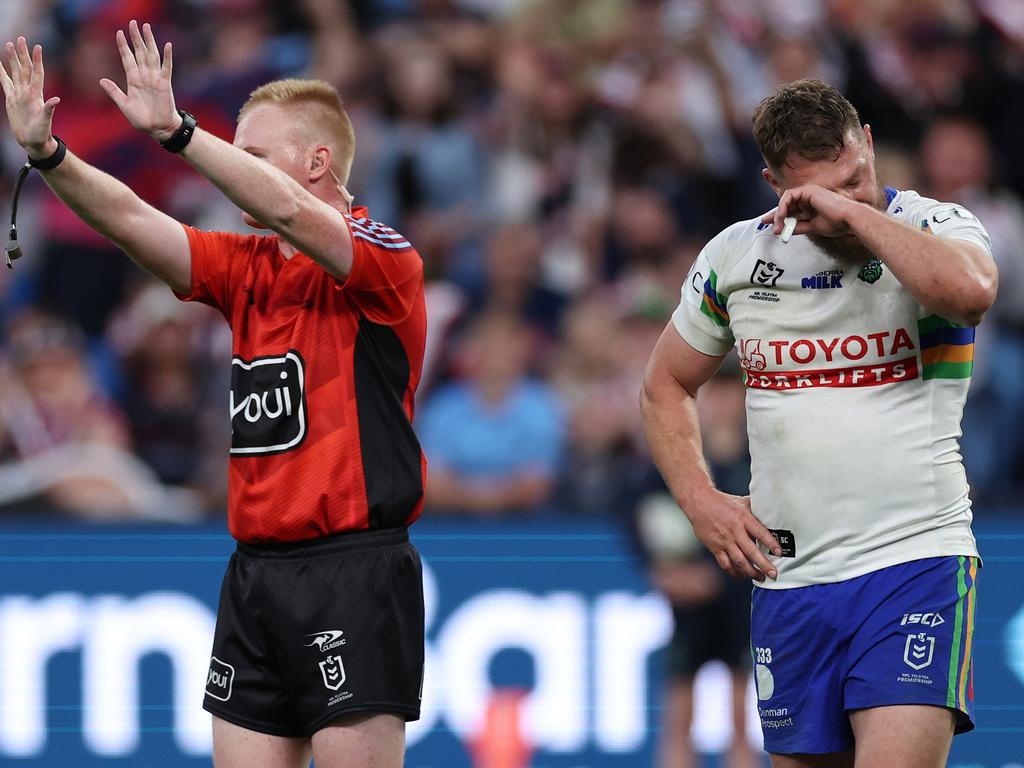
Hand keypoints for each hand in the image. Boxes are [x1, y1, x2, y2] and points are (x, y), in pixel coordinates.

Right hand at [0, 37, 60, 157]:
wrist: (33, 141)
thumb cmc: (41, 133)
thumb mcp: (45, 122)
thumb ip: (49, 110)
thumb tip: (56, 100)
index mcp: (36, 95)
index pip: (37, 74)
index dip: (37, 60)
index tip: (38, 46)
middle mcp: (28, 92)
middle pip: (24, 68)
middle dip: (23, 54)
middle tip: (21, 39)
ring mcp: (19, 94)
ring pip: (15, 72)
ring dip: (13, 59)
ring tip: (9, 44)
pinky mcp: (11, 99)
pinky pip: (5, 82)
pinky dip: (1, 72)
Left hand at [99, 20, 179, 141]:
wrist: (157, 129)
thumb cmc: (142, 119)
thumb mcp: (124, 104)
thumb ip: (114, 91)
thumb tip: (101, 80)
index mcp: (133, 79)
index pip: (127, 58)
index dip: (123, 46)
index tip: (118, 33)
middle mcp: (144, 76)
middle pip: (139, 52)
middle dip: (136, 38)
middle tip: (133, 22)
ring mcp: (155, 78)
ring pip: (151, 55)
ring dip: (149, 41)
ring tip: (146, 27)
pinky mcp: (165, 84)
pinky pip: (166, 67)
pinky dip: (167, 56)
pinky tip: (167, 45)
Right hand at [685, 490, 780, 581]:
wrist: (699, 503)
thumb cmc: (721, 502)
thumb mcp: (741, 501)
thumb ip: (755, 508)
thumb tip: (770, 509)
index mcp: (743, 518)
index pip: (761, 533)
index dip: (771, 544)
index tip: (779, 553)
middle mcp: (734, 531)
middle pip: (752, 551)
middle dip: (764, 565)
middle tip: (773, 574)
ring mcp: (724, 541)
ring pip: (739, 561)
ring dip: (751, 572)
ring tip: (760, 578)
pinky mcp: (715, 548)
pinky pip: (725, 564)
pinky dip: (734, 572)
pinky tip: (741, 576)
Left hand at [761, 184, 857, 238]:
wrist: (848, 219)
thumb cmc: (837, 223)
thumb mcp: (812, 227)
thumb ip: (799, 227)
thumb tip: (785, 230)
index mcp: (812, 205)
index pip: (792, 210)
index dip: (780, 217)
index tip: (773, 226)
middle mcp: (809, 197)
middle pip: (787, 204)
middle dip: (775, 215)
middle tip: (766, 223)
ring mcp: (809, 192)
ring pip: (786, 200)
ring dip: (779, 213)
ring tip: (777, 224)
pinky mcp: (808, 190)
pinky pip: (789, 196)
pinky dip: (783, 206)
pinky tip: (781, 216)